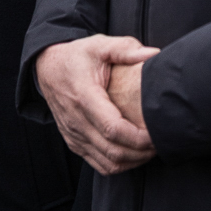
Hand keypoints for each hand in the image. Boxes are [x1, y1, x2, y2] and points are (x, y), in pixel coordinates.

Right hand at [34, 35, 159, 175]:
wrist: (47, 69)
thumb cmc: (77, 57)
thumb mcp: (99, 45)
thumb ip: (125, 49)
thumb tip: (153, 53)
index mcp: (84, 97)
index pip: (112, 129)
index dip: (138, 137)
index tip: (157, 134)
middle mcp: (77, 121)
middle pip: (113, 151)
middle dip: (142, 152)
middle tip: (162, 142)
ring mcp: (74, 135)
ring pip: (107, 163)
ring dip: (134, 161)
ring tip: (152, 150)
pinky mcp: (74, 142)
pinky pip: (99, 164)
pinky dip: (120, 165)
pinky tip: (135, 154)